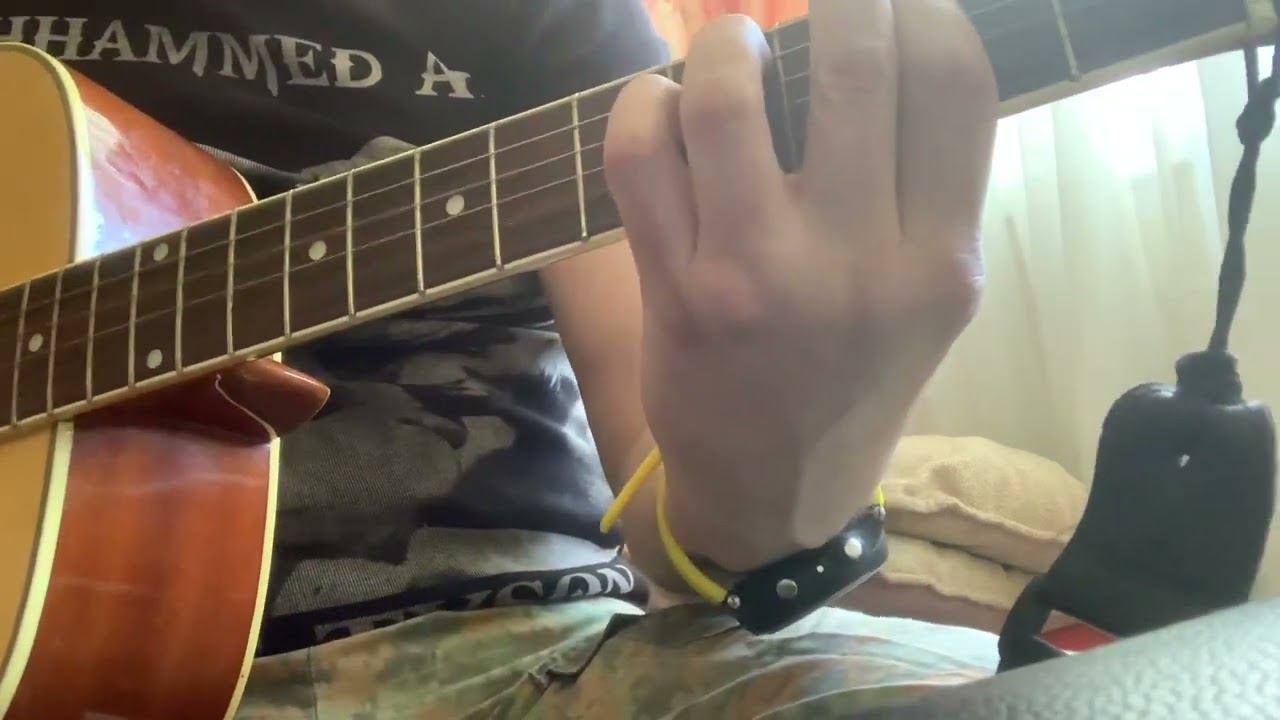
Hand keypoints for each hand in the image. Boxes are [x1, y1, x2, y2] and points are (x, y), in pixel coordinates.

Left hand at [602, 0, 997, 571]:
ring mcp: (759, 278)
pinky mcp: (677, 291)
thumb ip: (925, 189)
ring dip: (725, 45)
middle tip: (825, 3)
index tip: (898, 4)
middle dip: (839, 2)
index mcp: (942, 261)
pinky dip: (647, 103)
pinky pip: (643, 153)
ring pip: (727, 100)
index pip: (956, 85)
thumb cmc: (856, 378)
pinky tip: (665, 106)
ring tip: (732, 47)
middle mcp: (861, 265)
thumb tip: (884, 53)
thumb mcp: (929, 299)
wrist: (775, 490)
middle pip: (853, 68)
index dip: (925, 11)